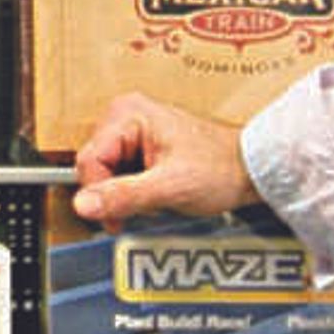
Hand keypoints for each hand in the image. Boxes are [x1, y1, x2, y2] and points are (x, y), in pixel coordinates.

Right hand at [69, 92, 257, 227]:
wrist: (250, 170)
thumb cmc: (221, 169)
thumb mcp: (169, 187)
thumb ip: (124, 196)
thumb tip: (83, 204)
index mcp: (128, 114)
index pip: (89, 160)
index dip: (98, 194)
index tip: (115, 218)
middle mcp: (126, 115)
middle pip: (95, 165)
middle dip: (114, 194)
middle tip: (143, 207)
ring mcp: (134, 130)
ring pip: (106, 172)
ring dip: (124, 194)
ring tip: (154, 199)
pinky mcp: (142, 145)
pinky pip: (120, 173)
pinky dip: (133, 191)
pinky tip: (154, 195)